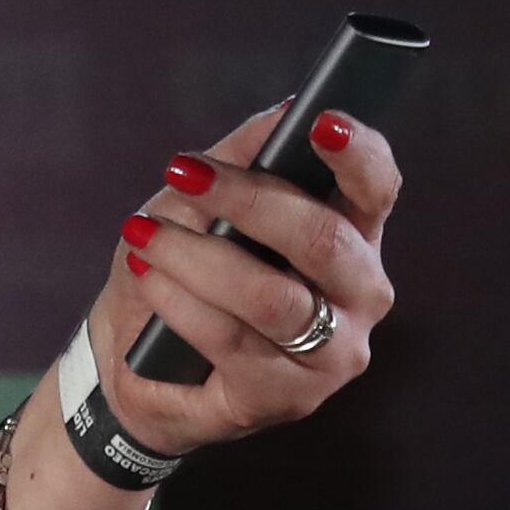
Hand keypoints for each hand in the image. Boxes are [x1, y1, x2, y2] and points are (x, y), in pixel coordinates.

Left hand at [0, 101, 404, 509]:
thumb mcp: (203, 201)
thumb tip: (284, 112)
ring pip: (272, 296)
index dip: (357, 154)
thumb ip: (245, 157)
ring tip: (144, 234)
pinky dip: (180, 302)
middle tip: (183, 174)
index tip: (322, 121)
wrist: (132, 361)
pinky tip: (148, 277)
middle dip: (248, 199)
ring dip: (196, 257)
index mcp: (353, 235)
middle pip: (325, 240)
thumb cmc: (184, 269)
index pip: (376, 188)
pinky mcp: (288, 397)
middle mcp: (360, 295)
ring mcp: (332, 352)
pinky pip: (231, 340)